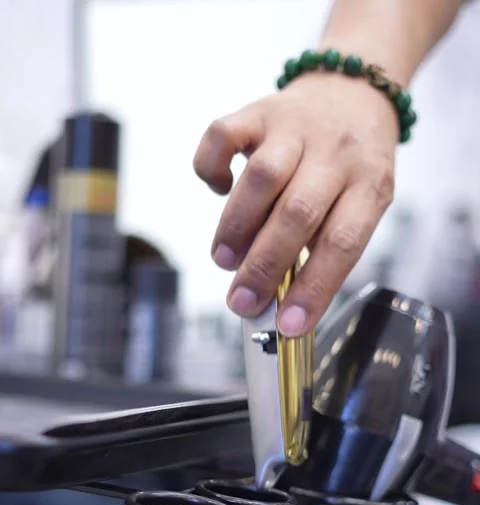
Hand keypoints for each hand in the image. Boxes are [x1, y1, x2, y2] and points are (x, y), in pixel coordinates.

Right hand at [194, 71, 398, 335]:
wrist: (352, 93)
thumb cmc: (351, 166)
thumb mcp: (360, 204)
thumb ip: (325, 247)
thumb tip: (281, 302)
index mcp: (368, 184)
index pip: (342, 243)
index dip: (314, 288)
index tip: (288, 325)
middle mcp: (335, 152)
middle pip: (298, 212)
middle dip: (265, 265)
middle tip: (242, 301)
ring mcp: (295, 127)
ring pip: (263, 177)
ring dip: (237, 225)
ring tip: (224, 260)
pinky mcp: (258, 111)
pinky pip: (223, 135)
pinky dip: (211, 167)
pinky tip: (217, 189)